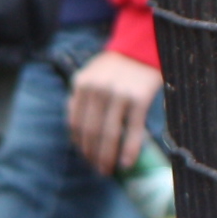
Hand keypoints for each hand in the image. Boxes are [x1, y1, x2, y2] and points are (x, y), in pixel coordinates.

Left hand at [66, 48, 160, 178]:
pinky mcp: (138, 99)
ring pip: (109, 134)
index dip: (79, 144)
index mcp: (81, 84)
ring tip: (108, 170)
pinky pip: (133, 131)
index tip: (85, 156)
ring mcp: (118, 95)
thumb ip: (81, 97)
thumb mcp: (91, 75)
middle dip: (92, 155)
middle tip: (98, 169)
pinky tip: (126, 163)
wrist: (141, 47)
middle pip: (90, 132)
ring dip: (107, 157)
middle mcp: (96, 90)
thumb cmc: (116, 66)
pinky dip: (128, 151)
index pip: (75, 122)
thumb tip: (76, 129)